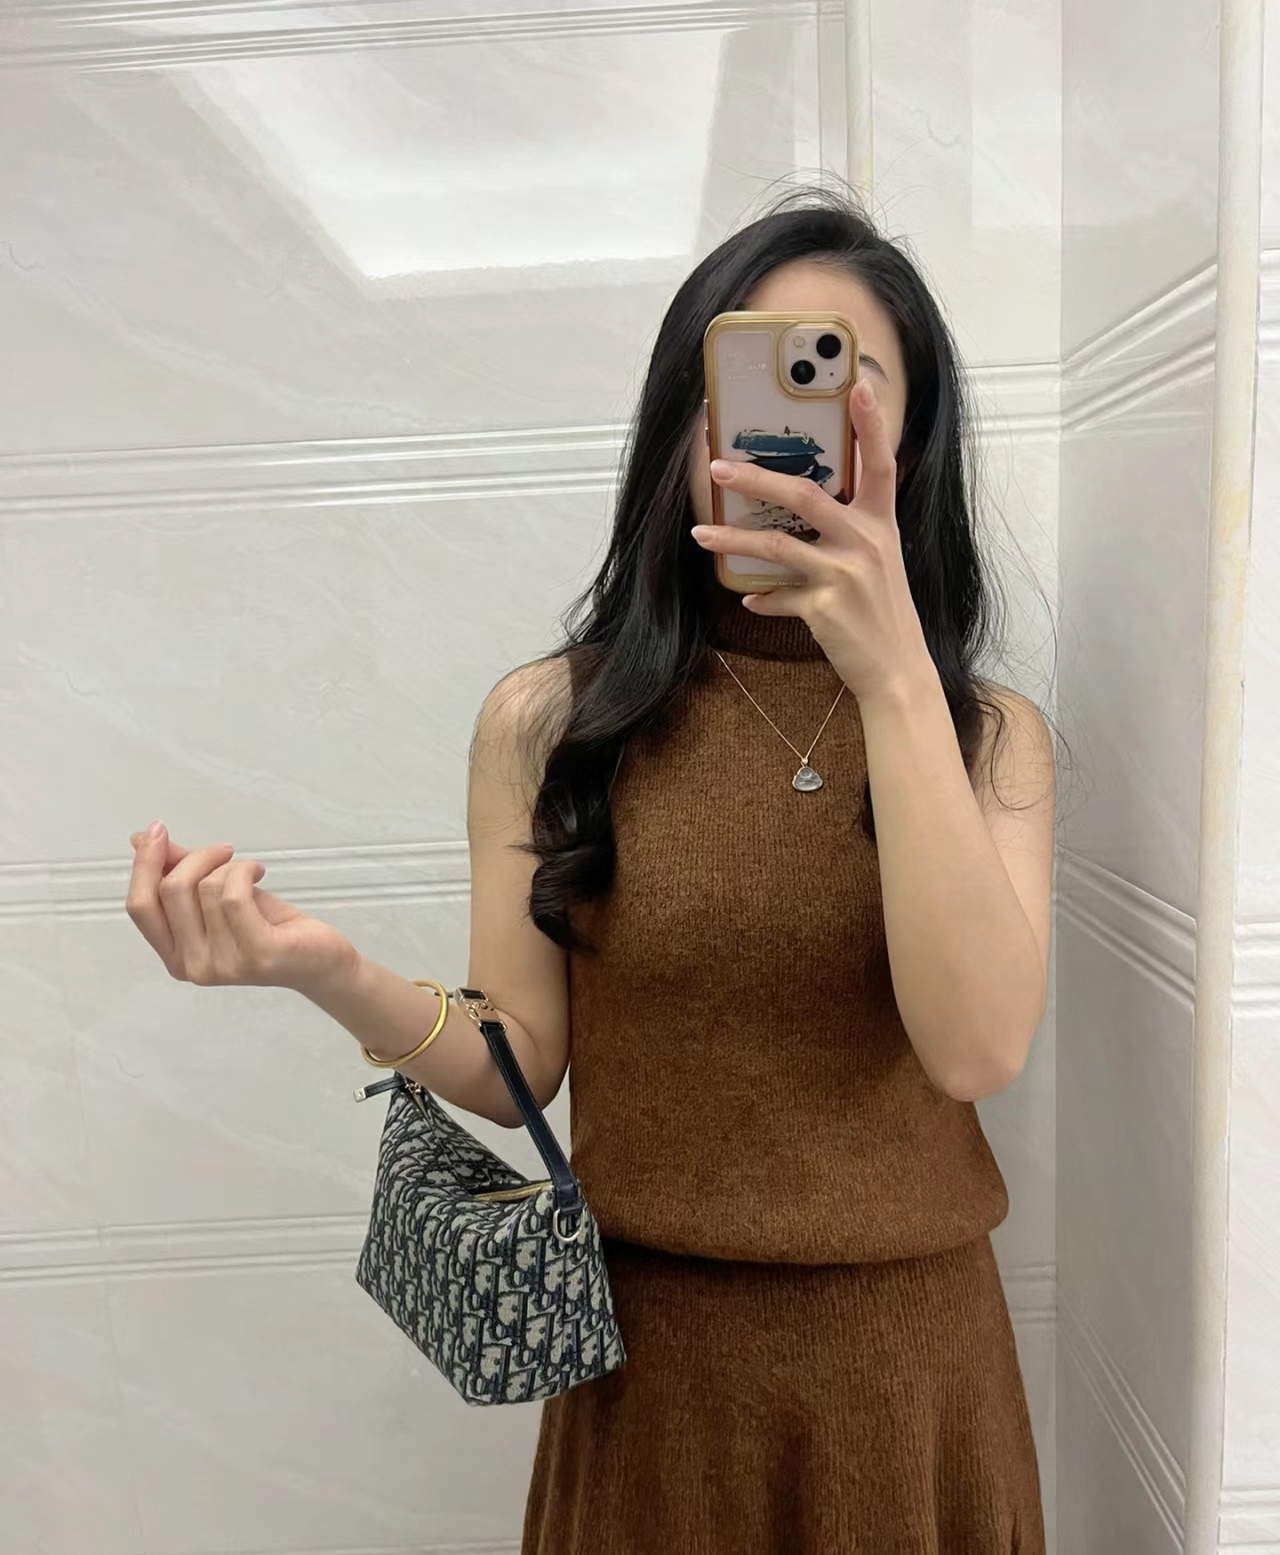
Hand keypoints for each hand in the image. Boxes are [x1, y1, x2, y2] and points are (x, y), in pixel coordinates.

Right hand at [124, 823, 358, 993]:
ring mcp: (223, 966)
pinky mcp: (257, 955)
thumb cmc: (268, 927)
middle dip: (197, 856)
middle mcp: (192, 967)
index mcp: (175, 956)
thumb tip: (141, 840)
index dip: (143, 864)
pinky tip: (259, 871)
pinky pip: (234, 895)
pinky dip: (245, 870)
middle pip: (171, 890)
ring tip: (249, 870)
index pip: (140, 907)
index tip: (157, 831)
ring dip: (231, 865)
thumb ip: (179, 872)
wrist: (318, 959)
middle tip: (224, 851)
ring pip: (207, 887)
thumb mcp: (216, 897)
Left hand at [690, 376, 934, 703]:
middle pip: (805, 496)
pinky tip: (748, 599)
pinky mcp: (825, 608)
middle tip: (718, 467)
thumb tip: (801, 512)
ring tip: (700, 535)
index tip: (858, 384)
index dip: (870, 424)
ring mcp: (845, 575)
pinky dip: (762, 598)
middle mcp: (865, 542)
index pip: (880, 463)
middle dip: (756, 479)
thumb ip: (848, 533)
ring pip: (777, 546)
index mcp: (880, 524)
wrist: (898, 671)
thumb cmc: (883, 613)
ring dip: (733, 541)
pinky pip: (778, 597)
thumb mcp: (879, 563)